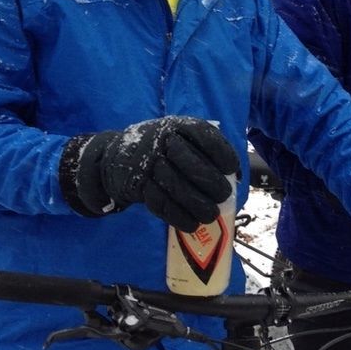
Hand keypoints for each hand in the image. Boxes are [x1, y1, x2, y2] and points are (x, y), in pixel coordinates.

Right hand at [64, 116, 239, 231]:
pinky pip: (160, 203)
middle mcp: (161, 141)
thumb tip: (235, 177)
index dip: (221, 152)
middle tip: (223, 195)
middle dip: (211, 183)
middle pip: (191, 163)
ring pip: (176, 186)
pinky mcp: (136, 185)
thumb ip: (203, 151)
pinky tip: (191, 224)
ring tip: (211, 215)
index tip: (231, 168)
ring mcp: (147, 163)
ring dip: (197, 204)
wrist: (115, 157)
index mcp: (178, 125)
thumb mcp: (179, 138)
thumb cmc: (161, 149)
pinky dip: (178, 216)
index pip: (203, 135)